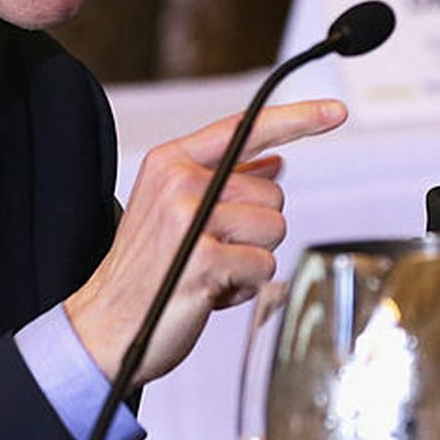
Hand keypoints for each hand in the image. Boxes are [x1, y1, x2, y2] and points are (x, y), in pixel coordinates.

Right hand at [64, 98, 346, 384]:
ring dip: (252, 259)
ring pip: (274, 229)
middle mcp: (180, 183)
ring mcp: (190, 220)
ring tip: (209, 271)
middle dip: (256, 231)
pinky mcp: (206, 259)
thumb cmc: (147, 272)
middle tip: (212, 252)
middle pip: (272, 194)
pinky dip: (246, 287)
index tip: (334, 112)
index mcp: (171, 162)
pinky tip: (211, 292)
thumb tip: (275, 161)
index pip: (246, 128)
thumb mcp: (177, 212)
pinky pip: (264, 266)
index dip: (297, 118)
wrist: (104, 326)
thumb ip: (226, 182)